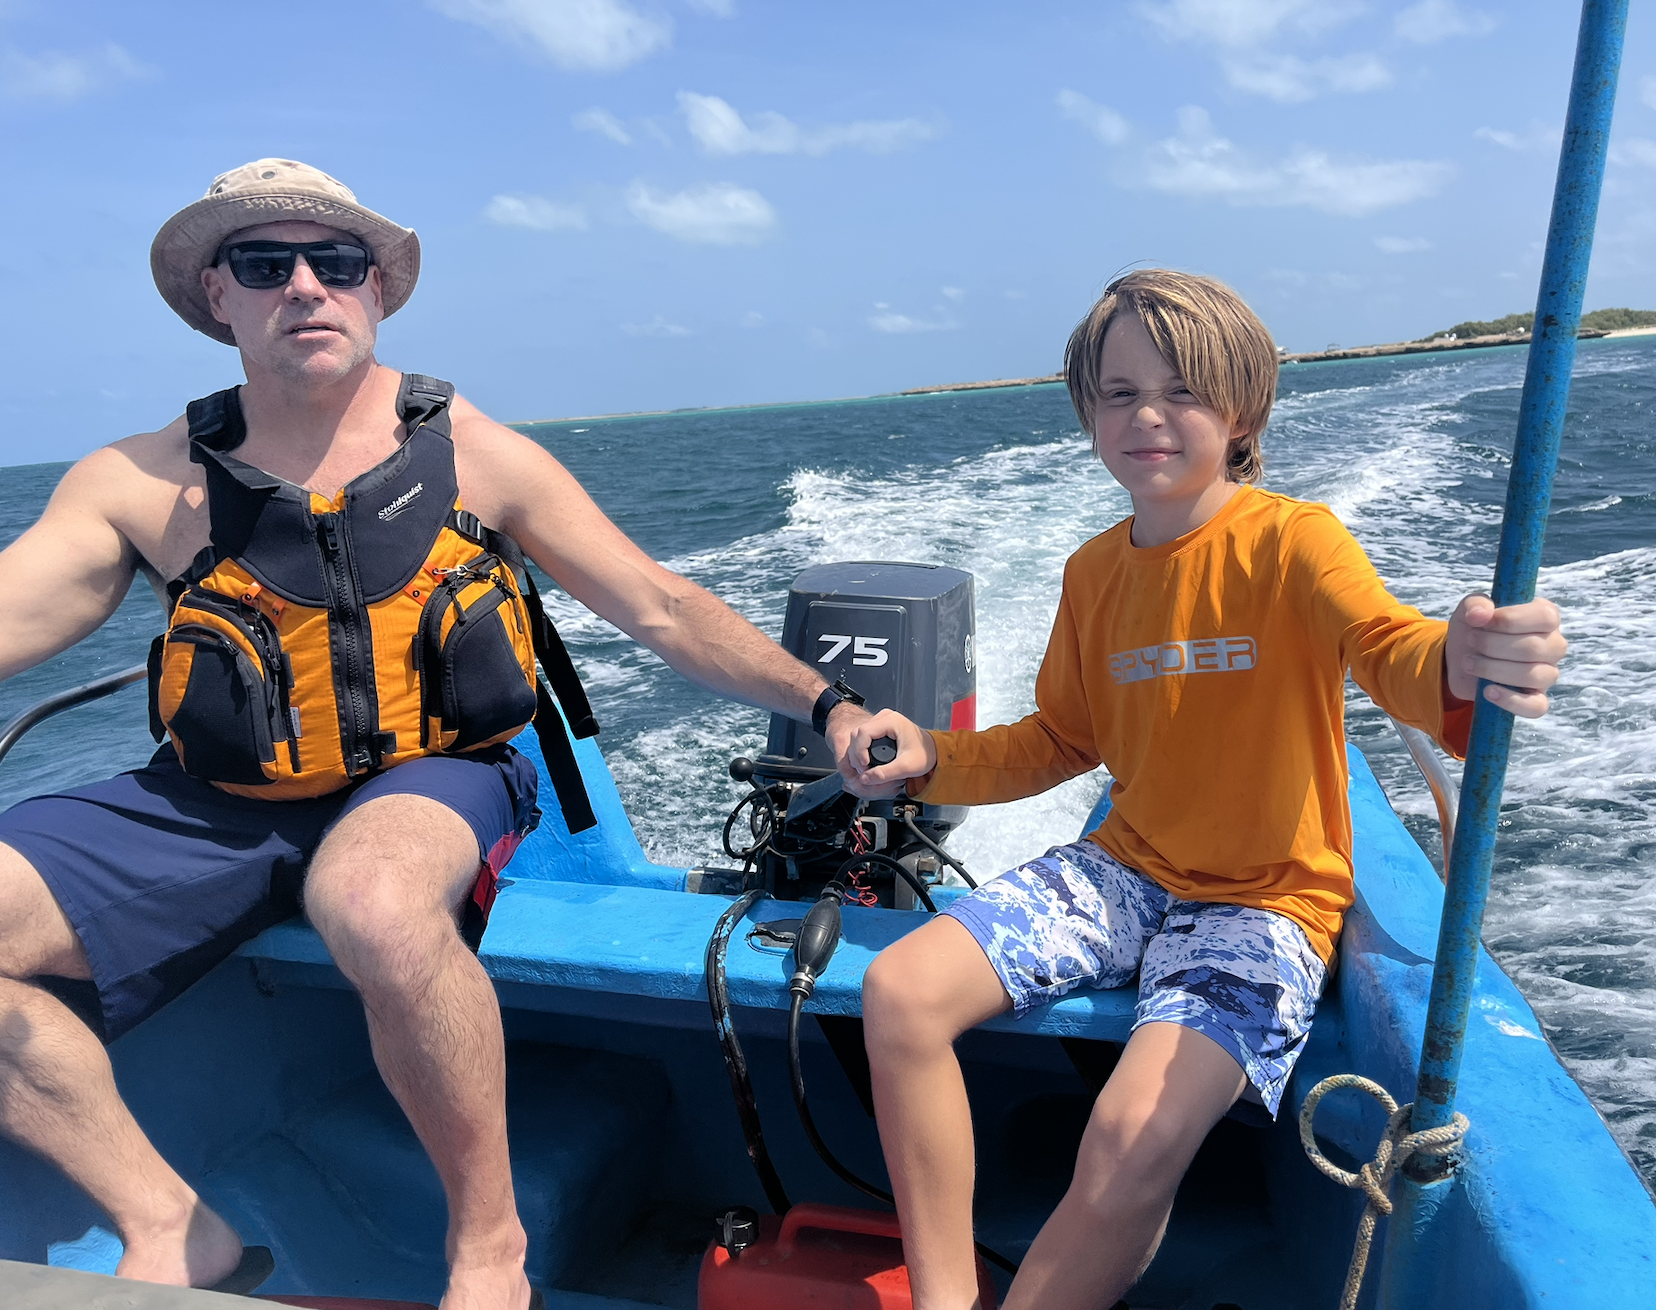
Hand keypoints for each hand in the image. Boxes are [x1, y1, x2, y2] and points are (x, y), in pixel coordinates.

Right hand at [836, 708, 937, 797]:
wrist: (933, 751)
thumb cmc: (925, 754)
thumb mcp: (906, 767)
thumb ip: (885, 774)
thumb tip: (865, 779)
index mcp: (892, 721)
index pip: (863, 732)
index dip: (859, 750)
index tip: (864, 765)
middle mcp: (885, 717)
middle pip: (858, 733)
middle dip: (856, 753)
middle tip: (863, 770)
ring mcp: (882, 721)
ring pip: (858, 734)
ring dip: (857, 752)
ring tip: (865, 768)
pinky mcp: (881, 728)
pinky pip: (863, 736)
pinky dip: (861, 749)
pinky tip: (866, 761)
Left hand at [1445, 594, 1565, 718]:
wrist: (1460, 659)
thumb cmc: (1474, 628)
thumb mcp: (1470, 610)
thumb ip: (1475, 604)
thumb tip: (1480, 615)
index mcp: (1545, 617)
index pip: (1544, 617)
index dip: (1510, 620)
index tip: (1480, 621)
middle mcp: (1553, 645)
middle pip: (1533, 648)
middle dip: (1492, 645)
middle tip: (1470, 641)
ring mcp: (1548, 673)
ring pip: (1533, 676)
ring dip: (1493, 669)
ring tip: (1468, 662)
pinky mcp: (1536, 698)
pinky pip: (1536, 706)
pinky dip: (1510, 700)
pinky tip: (1487, 692)